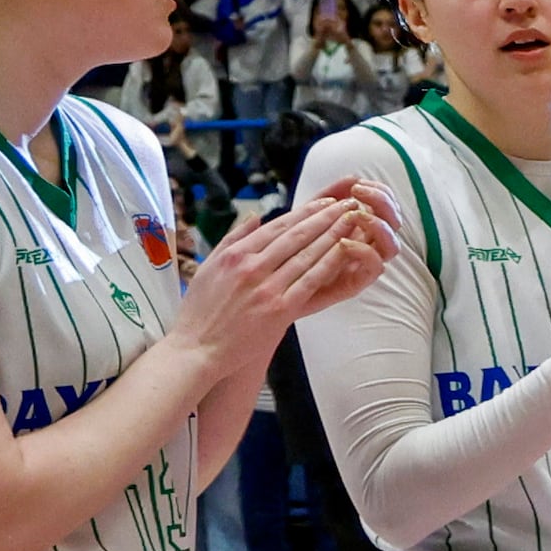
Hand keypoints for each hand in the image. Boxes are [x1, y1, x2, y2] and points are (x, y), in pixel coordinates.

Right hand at [176, 182, 397, 374]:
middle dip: (326, 217)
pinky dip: (330, 264)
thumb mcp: (208, 267)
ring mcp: (267, 288)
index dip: (305, 212)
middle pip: (296, 236)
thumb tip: (255, 216)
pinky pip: (311, 281)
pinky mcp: (280, 309)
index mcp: (234, 254)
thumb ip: (232, 239)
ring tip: (353, 220)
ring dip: (334, 235)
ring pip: (307, 255)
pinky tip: (346, 252)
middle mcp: (251, 266)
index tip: (325, 202)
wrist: (196, 348)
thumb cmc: (200, 311)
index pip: (276, 226)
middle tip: (349, 203)